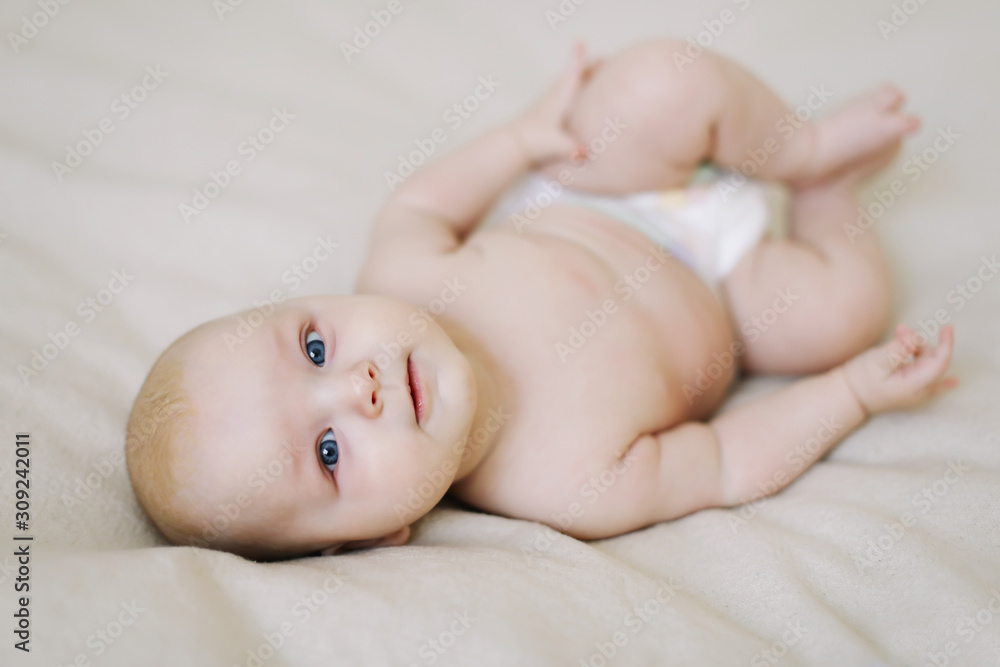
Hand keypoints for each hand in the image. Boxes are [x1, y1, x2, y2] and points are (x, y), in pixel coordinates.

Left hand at [511, 43, 590, 166]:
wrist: (511, 146)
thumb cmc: (532, 143)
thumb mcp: (554, 145)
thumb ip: (571, 148)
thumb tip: (584, 153)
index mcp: (558, 100)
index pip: (571, 76)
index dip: (578, 60)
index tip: (581, 42)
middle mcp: (554, 99)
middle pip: (574, 78)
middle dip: (588, 68)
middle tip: (604, 58)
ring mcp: (550, 106)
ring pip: (568, 87)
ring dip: (581, 79)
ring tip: (594, 75)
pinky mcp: (547, 116)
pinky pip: (566, 99)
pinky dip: (575, 95)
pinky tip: (579, 102)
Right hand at [843, 323, 957, 415]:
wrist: (848, 397)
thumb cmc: (860, 380)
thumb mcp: (876, 361)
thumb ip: (897, 349)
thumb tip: (915, 338)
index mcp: (914, 385)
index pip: (939, 363)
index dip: (946, 344)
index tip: (947, 327)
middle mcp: (920, 391)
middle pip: (932, 360)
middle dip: (918, 342)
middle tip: (898, 329)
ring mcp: (916, 392)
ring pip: (926, 364)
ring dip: (916, 349)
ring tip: (897, 337)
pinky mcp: (910, 390)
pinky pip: (930, 382)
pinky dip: (937, 374)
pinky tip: (955, 382)